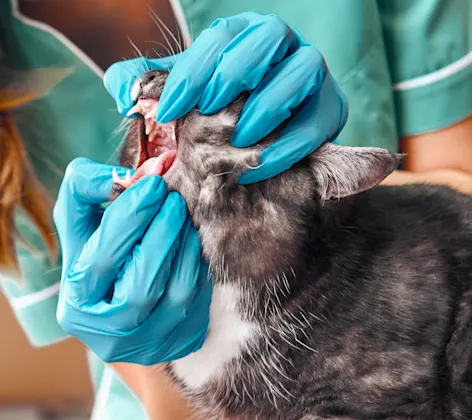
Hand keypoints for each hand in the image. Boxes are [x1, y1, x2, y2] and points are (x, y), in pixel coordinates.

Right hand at [53, 158, 211, 364]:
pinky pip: (199, 301)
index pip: (103, 257)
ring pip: (176, 294)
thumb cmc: (102, 255)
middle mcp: (107, 331)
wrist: (123, 305)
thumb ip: (88, 189)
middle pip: (141, 282)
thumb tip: (135, 175)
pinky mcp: (179, 342)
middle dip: (163, 231)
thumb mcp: (82, 223)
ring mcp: (147, 343)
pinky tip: (193, 243)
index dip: (131, 216)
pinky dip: (199, 266)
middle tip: (174, 199)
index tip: (153, 184)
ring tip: (184, 218)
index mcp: (76, 301)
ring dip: (185, 247)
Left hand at [103, 12, 347, 183]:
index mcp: (243, 36)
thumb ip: (148, 88)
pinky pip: (318, 122)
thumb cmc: (216, 118)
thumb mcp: (181, 100)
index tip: (170, 110)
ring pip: (303, 72)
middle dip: (237, 72)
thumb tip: (123, 94)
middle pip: (269, 37)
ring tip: (239, 139)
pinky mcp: (330, 110)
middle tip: (209, 111)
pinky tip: (260, 166)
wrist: (259, 144)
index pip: (221, 37)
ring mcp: (312, 75)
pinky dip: (290, 145)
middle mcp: (281, 46)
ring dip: (268, 106)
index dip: (193, 71)